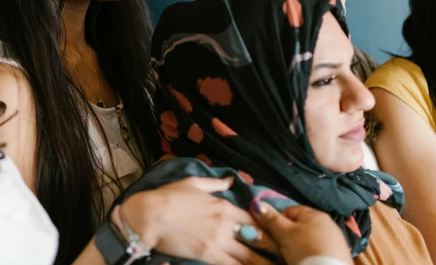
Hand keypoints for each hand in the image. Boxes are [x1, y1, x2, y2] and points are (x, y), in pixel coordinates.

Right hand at [120, 176, 279, 264]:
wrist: (149, 215)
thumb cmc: (168, 196)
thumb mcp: (193, 183)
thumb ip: (216, 183)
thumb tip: (231, 180)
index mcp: (223, 206)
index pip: (254, 219)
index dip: (269, 228)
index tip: (279, 235)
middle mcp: (225, 224)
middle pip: (257, 239)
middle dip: (273, 249)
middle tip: (285, 255)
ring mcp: (217, 241)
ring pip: (248, 257)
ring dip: (263, 262)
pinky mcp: (207, 255)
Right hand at [253, 202, 352, 264]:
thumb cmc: (305, 249)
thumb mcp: (285, 234)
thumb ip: (271, 219)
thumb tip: (256, 203)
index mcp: (315, 213)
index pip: (288, 211)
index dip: (277, 223)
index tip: (274, 237)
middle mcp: (327, 223)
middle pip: (298, 226)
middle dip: (288, 236)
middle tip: (282, 249)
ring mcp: (335, 239)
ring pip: (307, 239)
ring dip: (298, 246)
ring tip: (293, 257)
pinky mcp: (338, 253)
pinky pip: (317, 249)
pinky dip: (310, 253)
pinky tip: (306, 261)